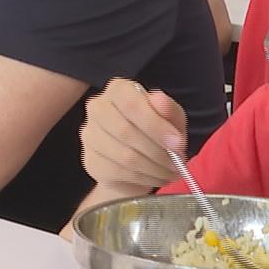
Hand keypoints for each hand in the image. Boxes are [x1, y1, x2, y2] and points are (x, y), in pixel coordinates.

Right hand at [80, 78, 185, 195]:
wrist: (137, 162)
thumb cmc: (155, 133)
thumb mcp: (171, 118)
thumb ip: (168, 109)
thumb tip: (160, 101)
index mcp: (118, 90)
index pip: (131, 104)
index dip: (156, 125)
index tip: (178, 143)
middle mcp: (98, 108)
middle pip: (125, 131)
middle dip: (158, 151)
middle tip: (178, 163)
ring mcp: (90, 136)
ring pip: (123, 156)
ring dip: (154, 168)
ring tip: (171, 172)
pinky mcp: (91, 161)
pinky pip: (118, 173)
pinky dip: (143, 179)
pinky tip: (156, 178)